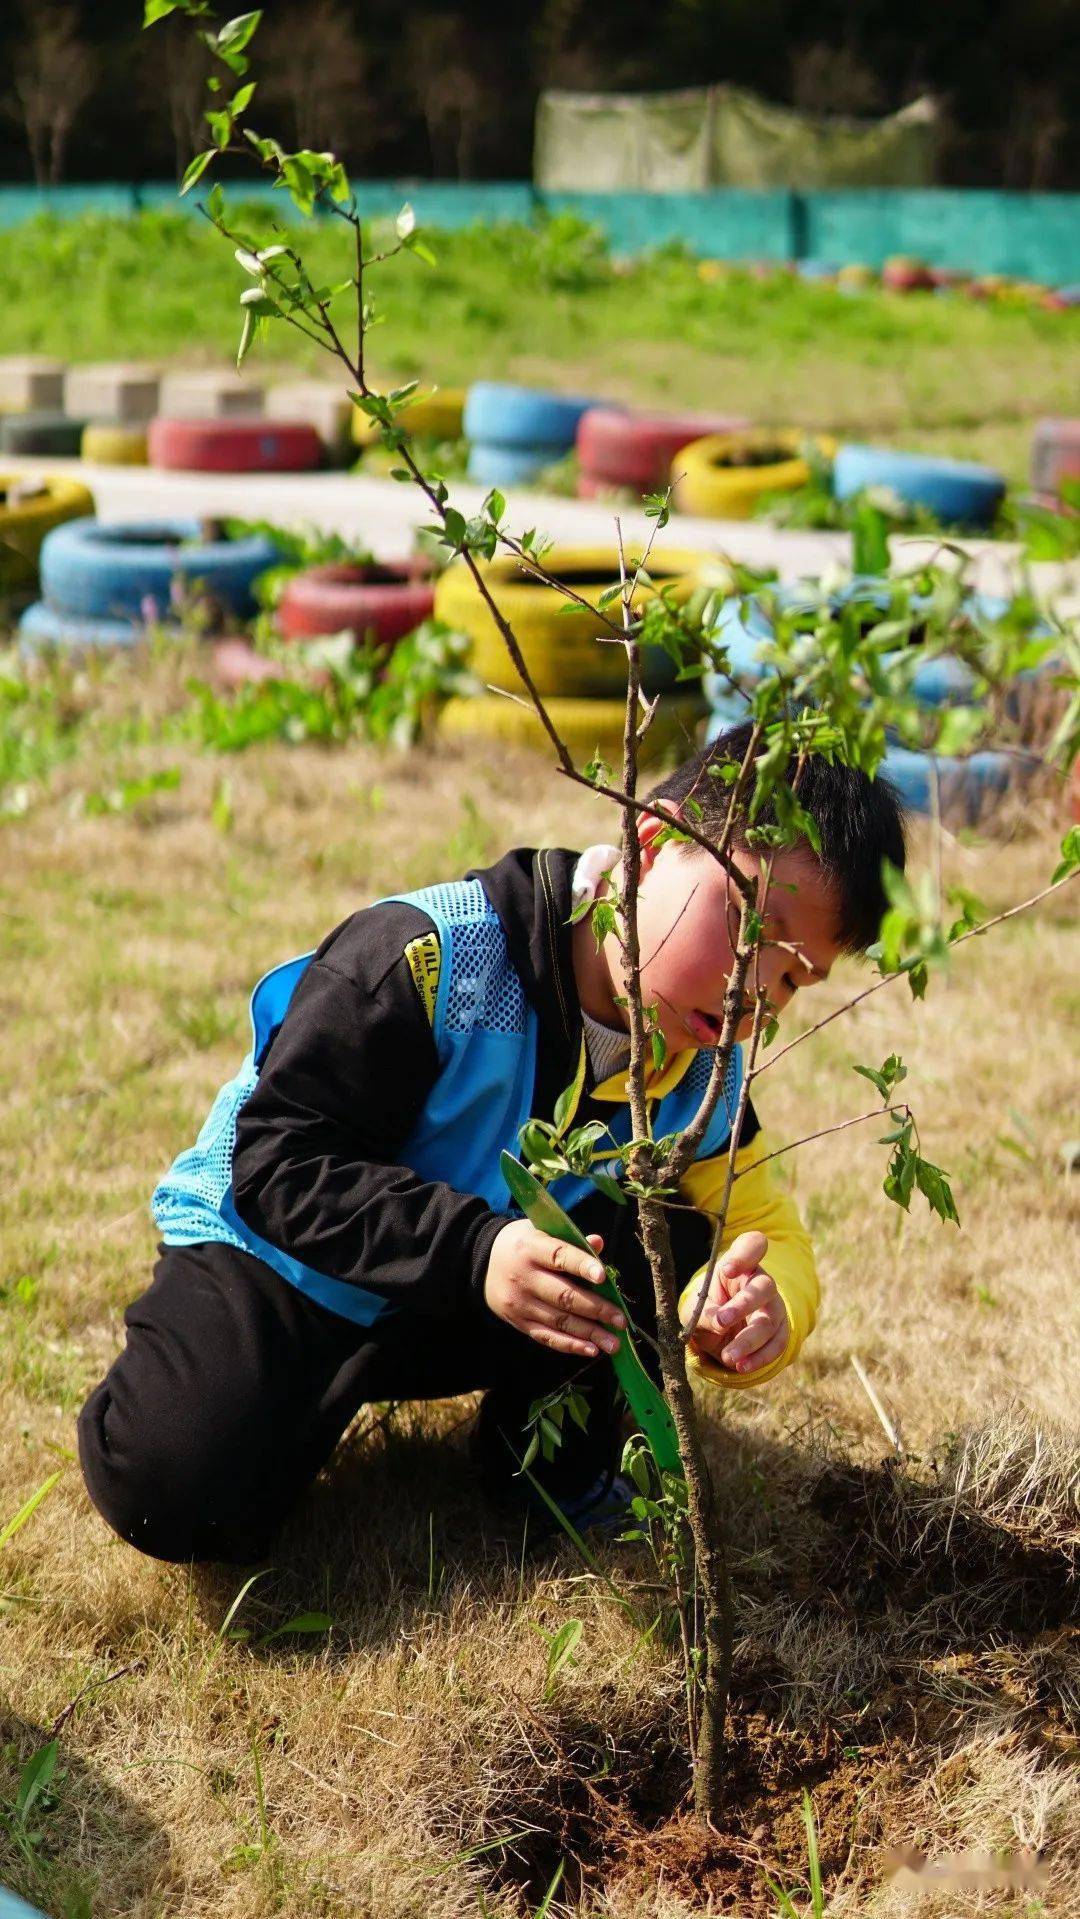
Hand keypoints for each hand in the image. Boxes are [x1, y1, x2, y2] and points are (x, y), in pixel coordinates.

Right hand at [484, 1221, 623, 1358]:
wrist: (482, 1262)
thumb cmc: (523, 1245)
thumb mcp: (541, 1232)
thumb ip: (571, 1240)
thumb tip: (598, 1244)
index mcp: (531, 1248)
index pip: (559, 1256)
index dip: (581, 1266)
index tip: (603, 1277)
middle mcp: (524, 1277)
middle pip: (563, 1295)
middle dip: (596, 1310)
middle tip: (621, 1320)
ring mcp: (520, 1303)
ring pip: (559, 1321)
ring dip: (589, 1333)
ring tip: (614, 1343)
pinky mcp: (519, 1322)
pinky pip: (547, 1337)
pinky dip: (570, 1345)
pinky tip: (591, 1350)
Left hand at [682, 1231, 789, 1374]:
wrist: (718, 1334)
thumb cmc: (707, 1310)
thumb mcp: (696, 1309)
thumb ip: (705, 1314)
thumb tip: (720, 1323)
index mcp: (739, 1266)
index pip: (752, 1246)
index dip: (744, 1255)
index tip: (727, 1269)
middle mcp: (760, 1282)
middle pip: (764, 1286)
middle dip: (744, 1305)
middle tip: (722, 1321)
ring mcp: (773, 1307)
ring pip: (769, 1320)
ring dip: (749, 1340)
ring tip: (728, 1357)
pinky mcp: (779, 1331)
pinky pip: (777, 1344)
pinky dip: (760, 1357)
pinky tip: (742, 1366)